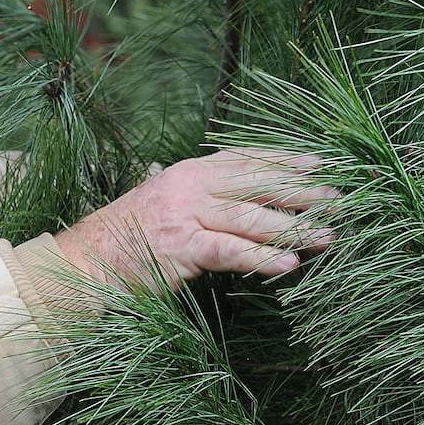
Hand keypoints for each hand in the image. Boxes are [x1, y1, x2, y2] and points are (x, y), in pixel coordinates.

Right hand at [55, 149, 337, 289]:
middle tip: (338, 198)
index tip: (320, 162)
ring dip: (294, 228)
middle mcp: (189, 186)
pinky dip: (263, 257)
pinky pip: (231, 251)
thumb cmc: (126, 241)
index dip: (285, 160)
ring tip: (327, 236)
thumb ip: (201, 200)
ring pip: (251, 217)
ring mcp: (184, 215)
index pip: (246, 159)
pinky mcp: (181, 248)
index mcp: (188, 172)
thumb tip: (248, 204)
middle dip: (300, 191)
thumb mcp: (165, 206)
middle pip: (257, 183)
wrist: (85, 262)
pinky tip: (289, 265)